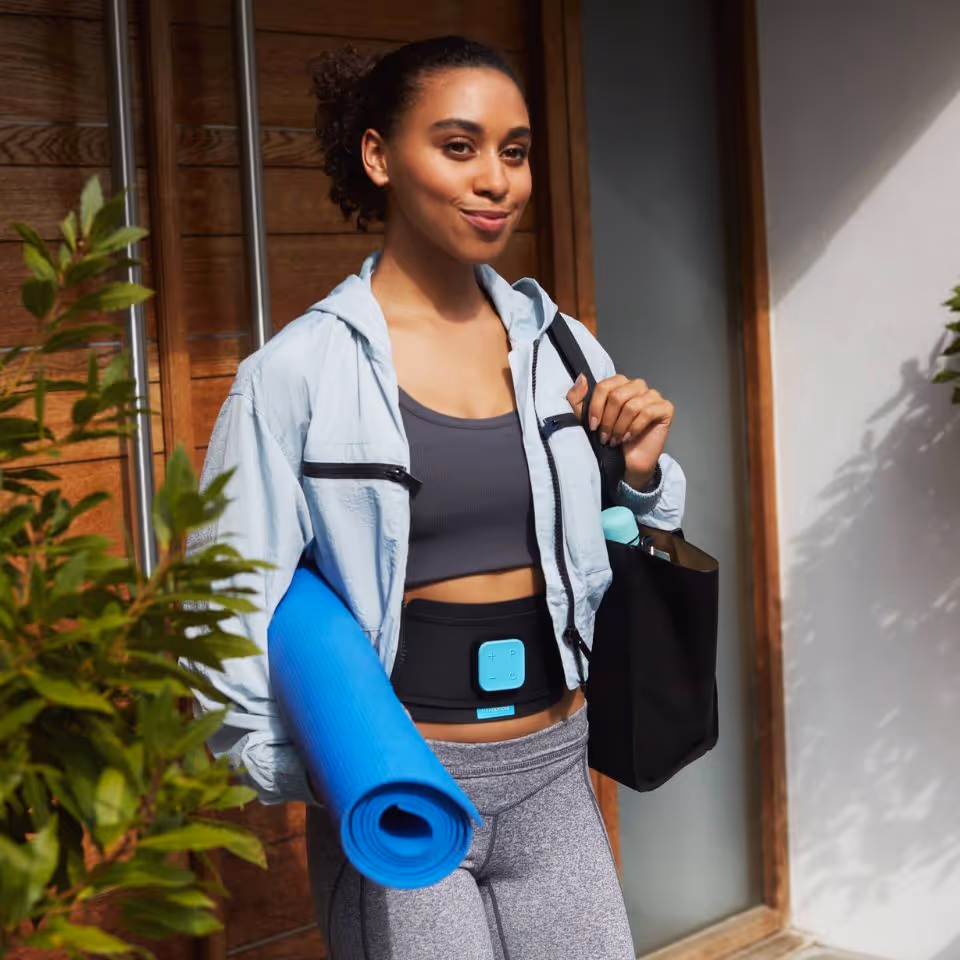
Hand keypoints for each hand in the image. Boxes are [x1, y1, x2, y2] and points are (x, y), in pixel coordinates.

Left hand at [566, 373, 673, 489]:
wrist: (627, 463)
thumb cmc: (609, 440)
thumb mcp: (585, 420)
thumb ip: (578, 399)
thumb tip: (581, 378)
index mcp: (619, 385)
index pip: (604, 386)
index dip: (596, 407)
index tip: (592, 426)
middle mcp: (637, 386)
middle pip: (618, 395)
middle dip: (608, 420)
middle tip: (605, 437)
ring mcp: (653, 396)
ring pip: (632, 405)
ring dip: (620, 427)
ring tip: (615, 440)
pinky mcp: (665, 408)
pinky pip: (648, 412)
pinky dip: (634, 428)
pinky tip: (629, 438)